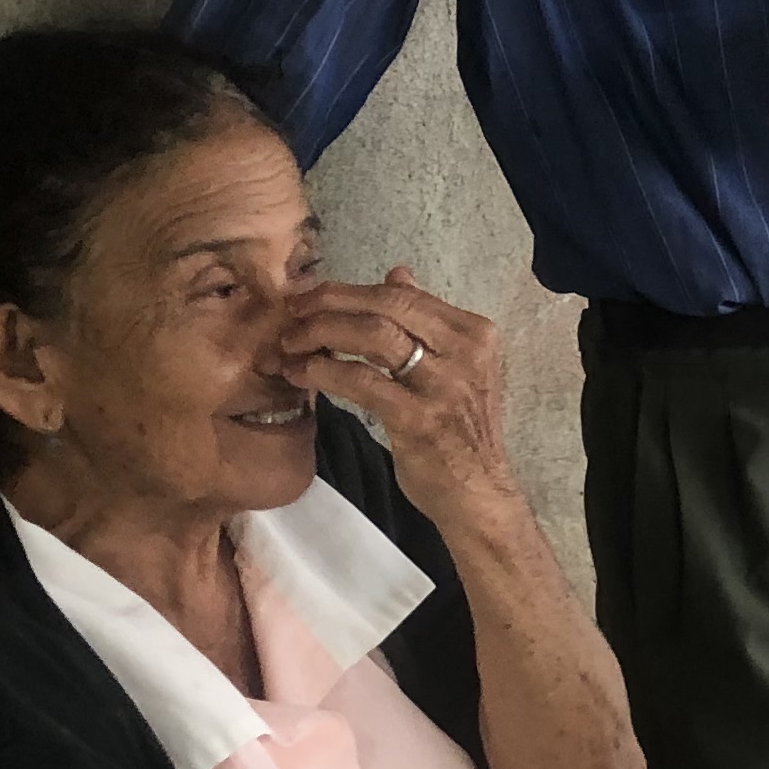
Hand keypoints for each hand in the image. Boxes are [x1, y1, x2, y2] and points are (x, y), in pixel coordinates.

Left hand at [278, 267, 513, 526]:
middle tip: (292, 313)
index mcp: (474, 333)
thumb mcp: (455, 367)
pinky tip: (301, 374)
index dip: (349, 290)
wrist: (478, 493)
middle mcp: (465, 352)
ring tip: (291, 343)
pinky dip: (324, 371)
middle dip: (330, 303)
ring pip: (374, 335)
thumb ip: (426, 322)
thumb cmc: (460, 431)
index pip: (403, 294)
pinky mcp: (419, 418)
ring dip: (322, 333)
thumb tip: (397, 274)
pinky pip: (361, 380)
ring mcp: (444, 385)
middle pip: (387, 305)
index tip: (312, 296)